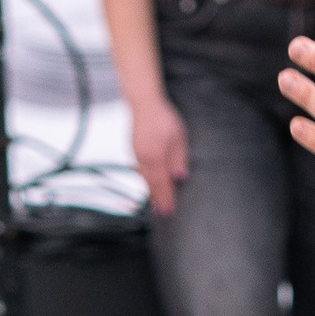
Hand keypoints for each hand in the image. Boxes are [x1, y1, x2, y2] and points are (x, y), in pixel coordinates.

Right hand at [130, 95, 188, 216]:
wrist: (143, 102)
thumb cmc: (163, 117)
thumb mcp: (178, 137)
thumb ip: (179, 158)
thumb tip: (180, 177)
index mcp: (155, 158)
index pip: (162, 184)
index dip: (166, 198)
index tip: (169, 211)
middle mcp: (143, 159)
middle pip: (151, 184)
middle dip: (157, 199)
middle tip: (163, 213)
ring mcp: (136, 154)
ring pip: (144, 177)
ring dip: (151, 190)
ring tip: (155, 203)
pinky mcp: (133, 149)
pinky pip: (140, 169)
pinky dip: (145, 179)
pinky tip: (148, 183)